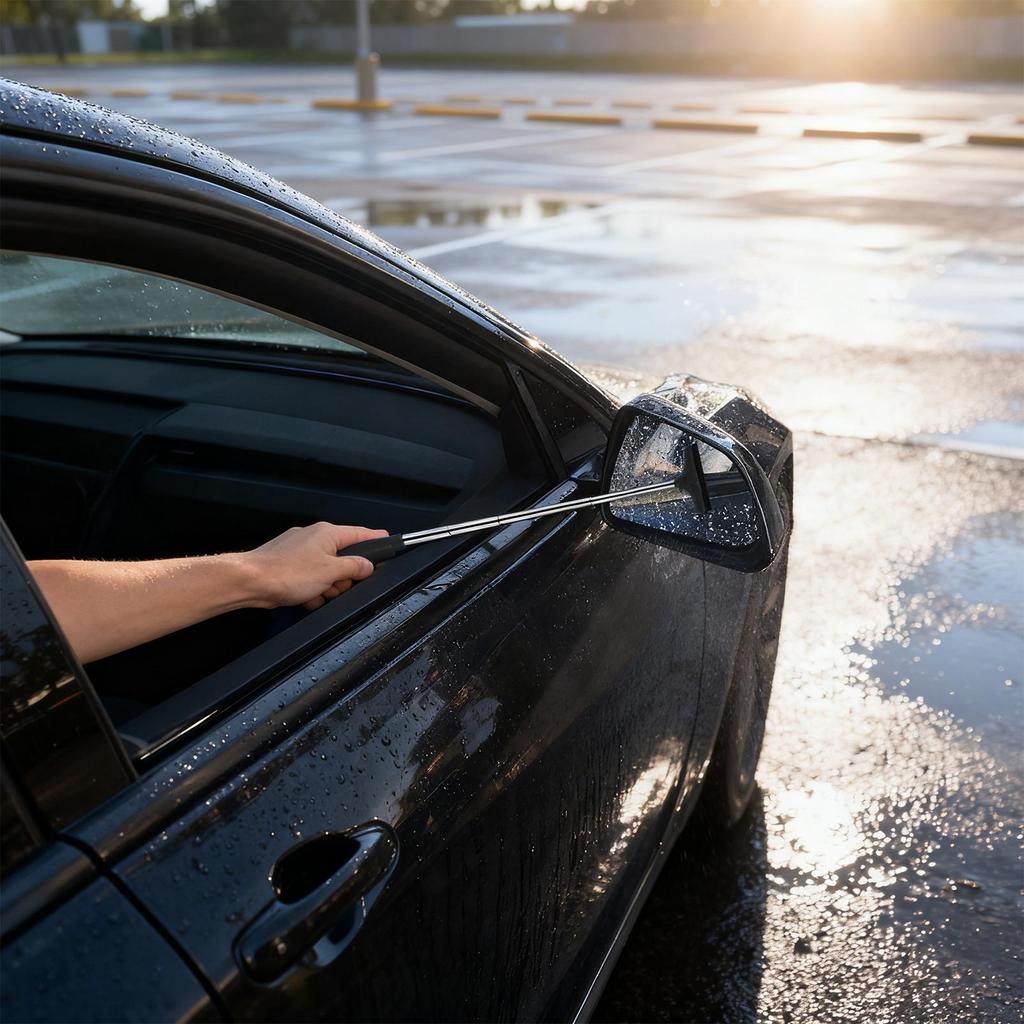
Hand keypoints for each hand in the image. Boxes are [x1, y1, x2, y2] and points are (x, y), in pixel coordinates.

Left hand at [242, 523, 388, 610]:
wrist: (249, 582)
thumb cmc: (285, 572)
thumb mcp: (330, 572)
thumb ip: (354, 567)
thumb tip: (367, 565)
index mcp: (327, 533)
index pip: (361, 533)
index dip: (376, 540)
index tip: (388, 542)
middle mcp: (313, 538)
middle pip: (343, 558)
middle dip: (343, 578)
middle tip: (337, 587)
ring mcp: (299, 551)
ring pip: (326, 572)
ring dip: (326, 587)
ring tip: (316, 594)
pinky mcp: (288, 565)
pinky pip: (310, 579)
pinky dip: (311, 590)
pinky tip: (304, 598)